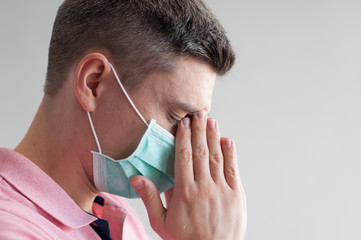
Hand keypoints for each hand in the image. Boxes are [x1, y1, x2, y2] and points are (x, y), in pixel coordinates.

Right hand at [131, 110, 246, 239]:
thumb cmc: (185, 239)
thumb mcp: (161, 222)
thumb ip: (150, 198)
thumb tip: (136, 178)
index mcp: (185, 191)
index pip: (184, 156)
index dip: (184, 137)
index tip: (184, 123)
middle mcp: (203, 186)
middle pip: (200, 151)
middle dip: (198, 130)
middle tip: (198, 113)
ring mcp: (221, 189)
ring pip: (217, 157)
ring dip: (213, 136)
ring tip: (211, 121)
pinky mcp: (236, 194)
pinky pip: (233, 169)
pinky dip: (230, 153)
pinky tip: (227, 140)